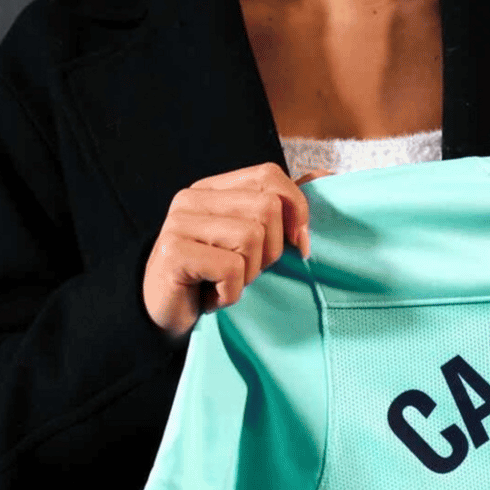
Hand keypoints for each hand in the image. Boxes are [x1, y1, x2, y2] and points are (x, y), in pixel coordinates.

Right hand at [143, 162, 317, 339]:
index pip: (269, 175)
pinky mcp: (174, 253)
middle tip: (246, 271)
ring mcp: (179, 223)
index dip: (296, 209)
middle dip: (271, 251)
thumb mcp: (251, 239)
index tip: (299, 244)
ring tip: (226, 283)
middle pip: (267, 209)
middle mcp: (193, 198)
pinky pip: (231, 269)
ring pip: (251, 238)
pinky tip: (212, 296)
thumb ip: (282, 207)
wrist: (166, 315)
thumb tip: (324, 175)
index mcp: (213, 188)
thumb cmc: (213, 276)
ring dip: (249, 274)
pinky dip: (231, 293)